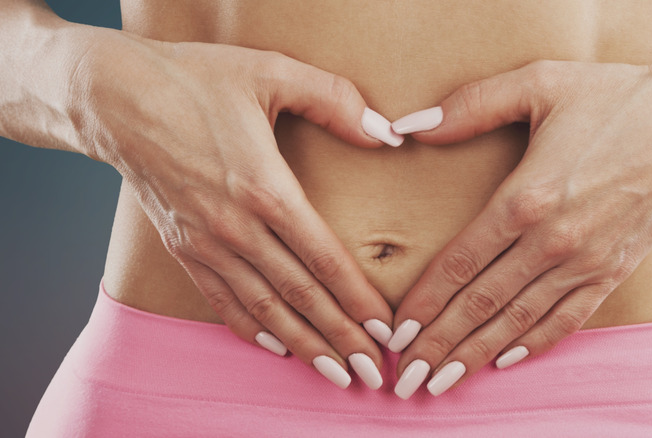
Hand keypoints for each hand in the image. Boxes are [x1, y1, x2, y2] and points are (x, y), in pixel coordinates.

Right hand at [72, 32, 398, 388]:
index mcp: (264, 188)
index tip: (386, 329)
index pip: (324, 258)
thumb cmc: (193, 80)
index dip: (359, 298)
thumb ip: (335, 101)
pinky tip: (275, 347)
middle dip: (341, 338)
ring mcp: (205, 243)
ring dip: (303, 345)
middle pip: (300, 295)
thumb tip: (388, 132)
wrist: (113, 98)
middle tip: (373, 372)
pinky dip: (250, 327)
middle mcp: (235, 227)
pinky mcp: (183, 247)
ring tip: (335, 374)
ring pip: (264, 308)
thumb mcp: (271, 71)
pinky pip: (221, 299)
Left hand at [387, 57, 651, 397]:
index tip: (396, 331)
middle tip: (406, 376)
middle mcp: (554, 241)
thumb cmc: (616, 99)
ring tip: (442, 381)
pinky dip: (534, 343)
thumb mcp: (540, 83)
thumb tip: (412, 125)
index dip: (425, 302)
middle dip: (440, 343)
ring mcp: (585, 263)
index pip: (461, 263)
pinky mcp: (612, 272)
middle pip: (482, 303)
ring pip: (519, 321)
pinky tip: (506, 360)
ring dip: (476, 354)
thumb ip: (471, 105)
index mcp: (528, 198)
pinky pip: (567, 319)